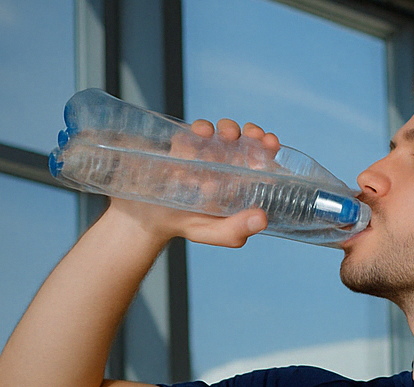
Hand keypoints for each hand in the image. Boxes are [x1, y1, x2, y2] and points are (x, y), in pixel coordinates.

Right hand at [105, 119, 278, 248]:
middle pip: (244, 139)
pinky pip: (192, 131)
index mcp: (236, 179)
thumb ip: (235, 230)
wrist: (143, 221)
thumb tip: (262, 218)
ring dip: (227, 127)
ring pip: (220, 130)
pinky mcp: (180, 145)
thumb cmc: (182, 225)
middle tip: (252, 136)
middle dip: (250, 132)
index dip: (267, 147)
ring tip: (227, 135)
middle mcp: (222, 162)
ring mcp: (201, 152)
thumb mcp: (211, 232)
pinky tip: (202, 133)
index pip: (258, 157)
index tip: (271, 142)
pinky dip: (199, 129)